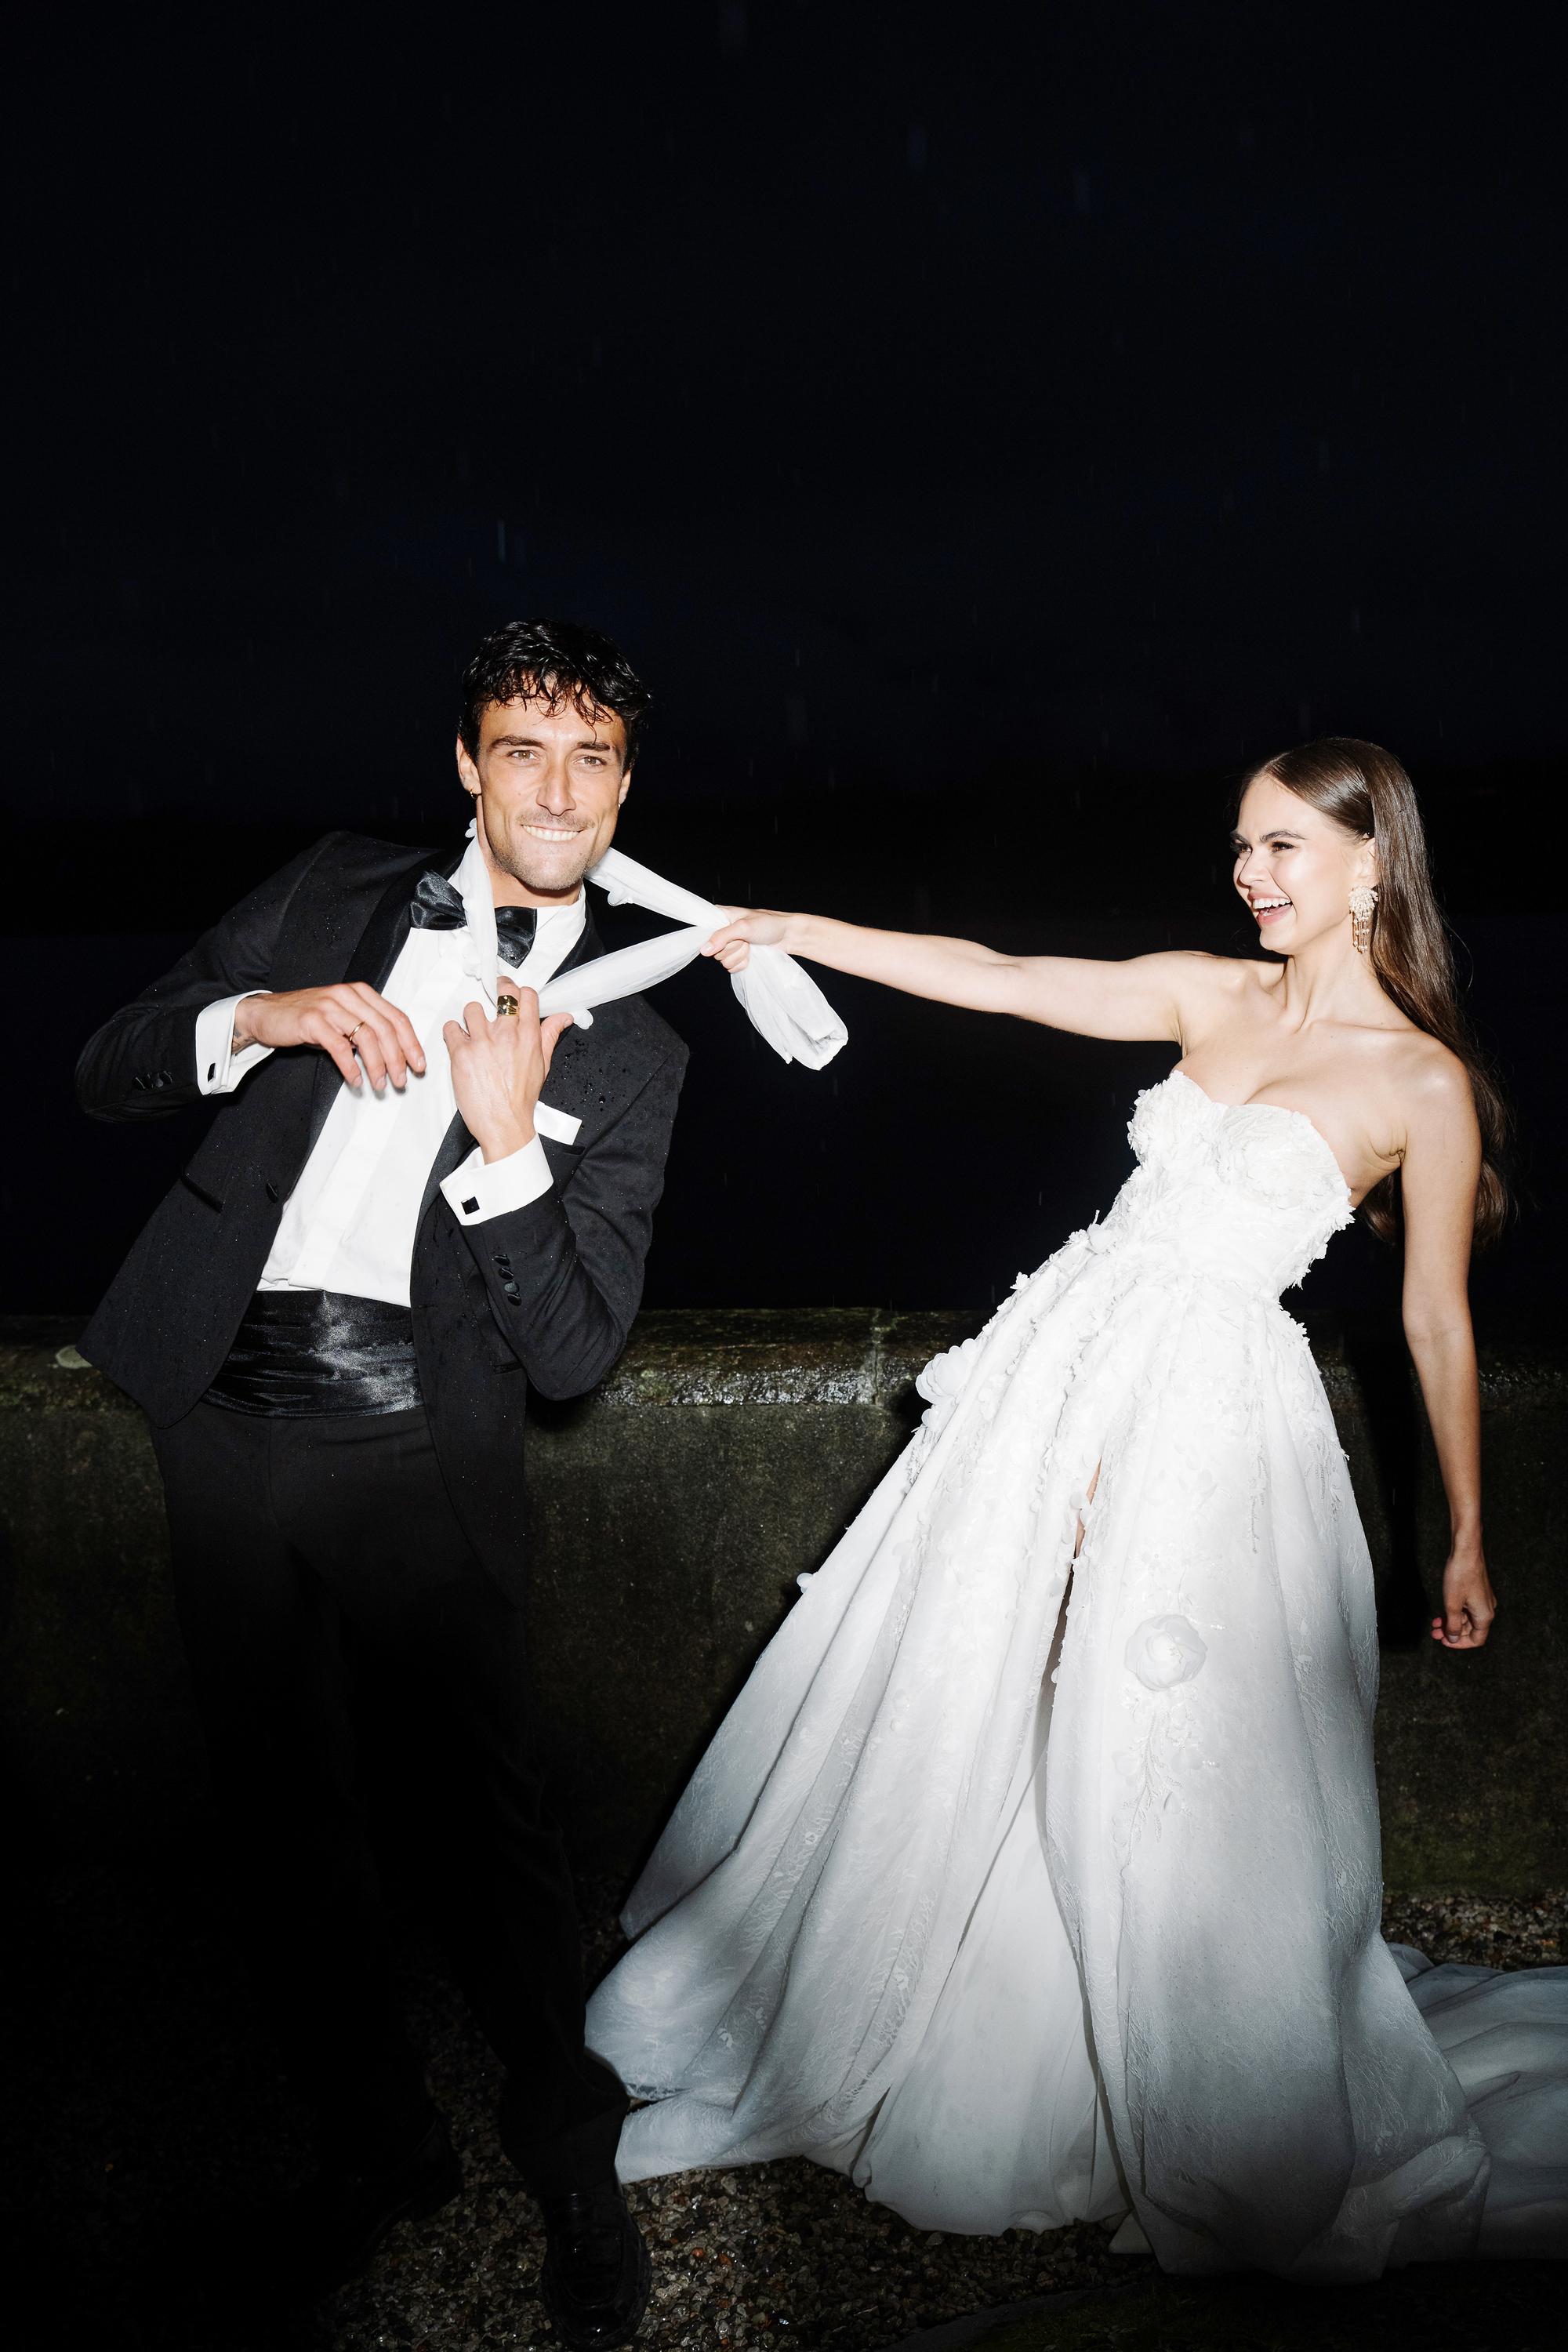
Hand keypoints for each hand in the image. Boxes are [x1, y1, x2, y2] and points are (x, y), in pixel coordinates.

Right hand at [237, 984, 425, 1090]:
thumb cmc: (307, 1019)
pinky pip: (339, 1046)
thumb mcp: (342, 1018)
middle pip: (385, 1028)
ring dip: (377, 1065)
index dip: (411, 1043)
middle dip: (398, 1058)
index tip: (419, 1065)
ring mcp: (329, 1006)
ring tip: (380, 1084)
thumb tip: (396, 1054)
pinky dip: (351, 1067)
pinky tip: (356, 1081)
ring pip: (366, 1036)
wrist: (266, 1014)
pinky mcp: (311, 1020)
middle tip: (402, 1081)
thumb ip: (366, 1027)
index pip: (396, 1017)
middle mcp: (347, 995)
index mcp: (361, 992)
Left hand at [444, 982, 573, 1161]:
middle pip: (502, 992)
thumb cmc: (521, 1099)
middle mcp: (506, 1035)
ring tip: (474, 1031)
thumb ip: (550, 1035)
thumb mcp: (542, 1064)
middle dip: (498, 990)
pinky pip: (451, 1027)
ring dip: (472, 1017)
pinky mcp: (461, 1053)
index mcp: (528, 1036)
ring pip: (472, 1007)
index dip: (518, 992)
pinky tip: (460, 1043)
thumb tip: (563, 1018)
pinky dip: (453, 1033)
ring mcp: (482, 1042)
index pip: (526, 995)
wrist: (504, 1124)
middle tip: (493, 996)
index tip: (511, 994)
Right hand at [701, 907, 795, 972]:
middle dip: (733, 947)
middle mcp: (723, 931)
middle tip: (746, 939)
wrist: (788, 936)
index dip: (713, 938)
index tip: (728, 937)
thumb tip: (704, 950)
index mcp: (720, 917)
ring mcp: (730, 946)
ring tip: (751, 945)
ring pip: (723, 961)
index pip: (702, 931)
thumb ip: (722, 937)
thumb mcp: (743, 927)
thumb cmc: (769, 924)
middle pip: (714, 950)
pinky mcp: (738, 957)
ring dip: (740, 956)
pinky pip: (731, 968)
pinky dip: (743, 964)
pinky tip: (752, 955)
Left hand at [1431, 1546, 1495, 1648]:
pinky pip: (1466, 1608)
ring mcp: (1482, 1600)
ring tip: (1435, 1624)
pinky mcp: (1477, 1591)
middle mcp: (1487, 1609)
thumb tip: (1454, 1639)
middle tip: (1434, 1632)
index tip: (1444, 1641)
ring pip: (1467, 1619)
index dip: (1460, 1644)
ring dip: (1451, 1622)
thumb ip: (1453, 1625)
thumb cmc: (1460, 1576)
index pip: (1476, 1640)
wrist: (1466, 1551)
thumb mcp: (1452, 1605)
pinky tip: (1441, 1612)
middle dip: (1452, 1632)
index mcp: (1485, 1616)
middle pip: (1470, 1630)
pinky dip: (1454, 1612)